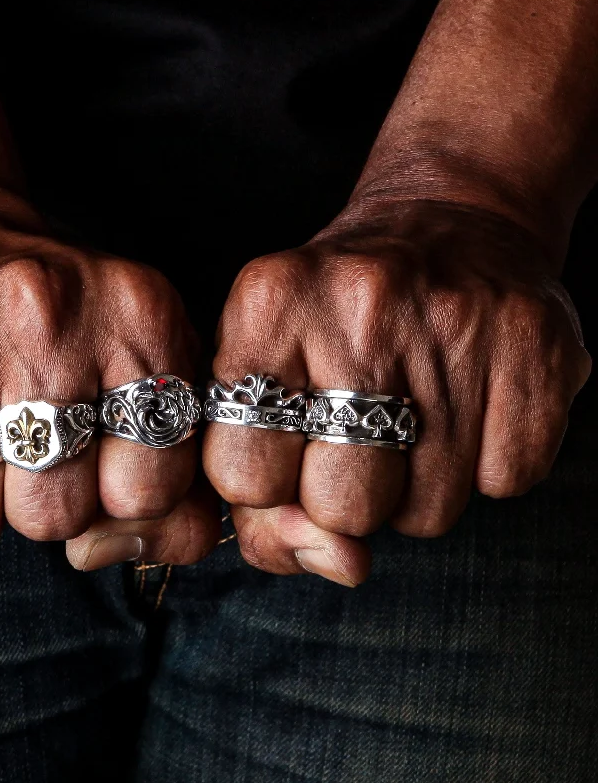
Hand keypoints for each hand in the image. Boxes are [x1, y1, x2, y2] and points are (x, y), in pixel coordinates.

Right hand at [0, 194, 220, 561]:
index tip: (102, 465)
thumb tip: (177, 545)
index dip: (122, 496)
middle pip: (53, 515)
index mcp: (138, 319)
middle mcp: (47, 324)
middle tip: (31, 447)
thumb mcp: (143, 351)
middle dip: (44, 503)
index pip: (147, 489)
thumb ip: (181, 459)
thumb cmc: (57, 313)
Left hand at [203, 198, 590, 584]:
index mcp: (268, 305)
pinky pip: (505, 484)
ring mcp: (455, 323)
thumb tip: (330, 561)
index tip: (284, 454)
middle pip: (341, 505)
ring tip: (414, 417)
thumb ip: (254, 483)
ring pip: (427, 513)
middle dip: (344, 496)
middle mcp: (359, 305)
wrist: (449, 220)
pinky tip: (469, 407)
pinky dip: (485, 466)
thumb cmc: (336, 316)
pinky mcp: (538, 344)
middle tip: (356, 440)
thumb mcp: (264, 367)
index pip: (243, 475)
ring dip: (415, 488)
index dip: (265, 485)